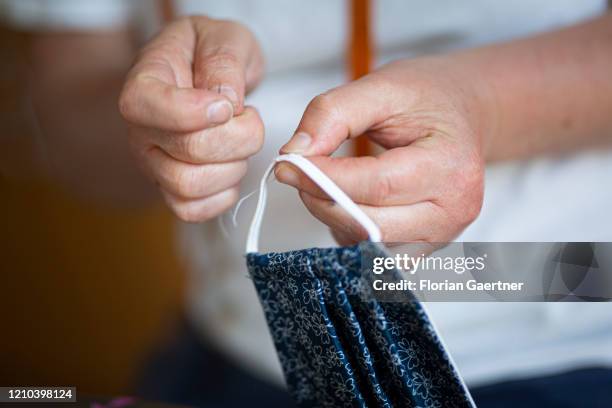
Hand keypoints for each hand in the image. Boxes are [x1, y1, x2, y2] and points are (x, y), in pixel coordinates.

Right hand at [119, 16, 264, 220]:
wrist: (211, 73)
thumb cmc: (214, 54)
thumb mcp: (224, 38)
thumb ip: (223, 62)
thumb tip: (223, 102)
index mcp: (145, 82)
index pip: (145, 105)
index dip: (192, 111)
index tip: (226, 105)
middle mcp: (141, 128)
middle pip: (188, 151)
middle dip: (238, 137)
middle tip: (248, 117)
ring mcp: (153, 163)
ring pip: (189, 185)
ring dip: (233, 166)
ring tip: (240, 142)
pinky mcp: (171, 189)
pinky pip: (191, 210)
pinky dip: (222, 195)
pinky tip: (232, 167)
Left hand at [276, 58, 489, 243]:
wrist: (463, 114)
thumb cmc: (428, 98)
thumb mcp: (381, 87)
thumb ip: (333, 114)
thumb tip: (295, 153)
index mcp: (451, 167)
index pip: (377, 186)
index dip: (323, 179)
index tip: (288, 164)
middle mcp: (453, 210)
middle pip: (370, 224)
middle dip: (321, 200)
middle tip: (298, 172)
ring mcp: (442, 235)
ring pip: (367, 244)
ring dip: (332, 216)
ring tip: (325, 181)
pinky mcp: (424, 247)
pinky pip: (372, 253)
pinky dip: (348, 230)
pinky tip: (347, 200)